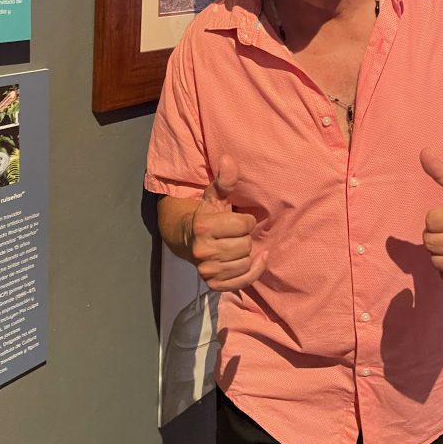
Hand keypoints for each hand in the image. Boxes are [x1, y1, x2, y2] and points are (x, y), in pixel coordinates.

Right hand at [190, 154, 267, 291]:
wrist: (185, 239)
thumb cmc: (205, 214)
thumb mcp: (213, 195)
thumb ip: (224, 179)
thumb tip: (228, 159)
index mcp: (203, 227)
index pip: (244, 225)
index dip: (246, 221)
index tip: (238, 219)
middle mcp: (203, 251)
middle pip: (245, 245)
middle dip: (244, 237)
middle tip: (234, 233)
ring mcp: (208, 270)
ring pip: (245, 262)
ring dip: (246, 253)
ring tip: (235, 245)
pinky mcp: (214, 284)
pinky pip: (244, 281)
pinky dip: (253, 271)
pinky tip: (256, 259)